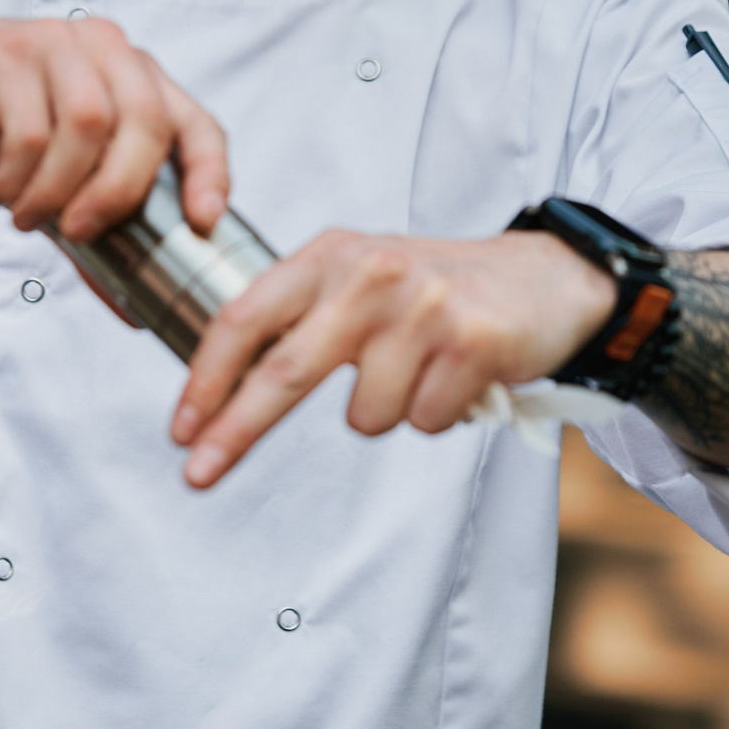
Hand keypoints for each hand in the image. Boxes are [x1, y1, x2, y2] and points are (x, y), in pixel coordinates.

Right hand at [0, 8, 228, 239]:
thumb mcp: (47, 187)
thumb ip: (93, 236)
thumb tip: (136, 307)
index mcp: (132, 78)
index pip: (196, 123)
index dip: (210, 174)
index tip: (202, 224)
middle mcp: (104, 50)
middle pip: (147, 123)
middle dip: (118, 192)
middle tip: (78, 231)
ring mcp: (55, 43)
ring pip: (89, 124)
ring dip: (58, 188)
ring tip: (25, 214)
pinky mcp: (2, 50)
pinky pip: (29, 126)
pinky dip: (16, 175)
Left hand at [169, 229, 613, 487]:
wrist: (545, 278)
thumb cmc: (437, 289)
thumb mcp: (359, 277)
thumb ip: (301, 314)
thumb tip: (225, 386)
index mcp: (329, 255)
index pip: (246, 316)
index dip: (206, 377)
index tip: (182, 427)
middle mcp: (369, 272)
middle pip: (283, 371)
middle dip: (235, 430)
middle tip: (198, 474)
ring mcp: (421, 305)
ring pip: (364, 415)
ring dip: (389, 411)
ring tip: (421, 373)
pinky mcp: (470, 339)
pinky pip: (423, 420)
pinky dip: (437, 413)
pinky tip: (457, 377)